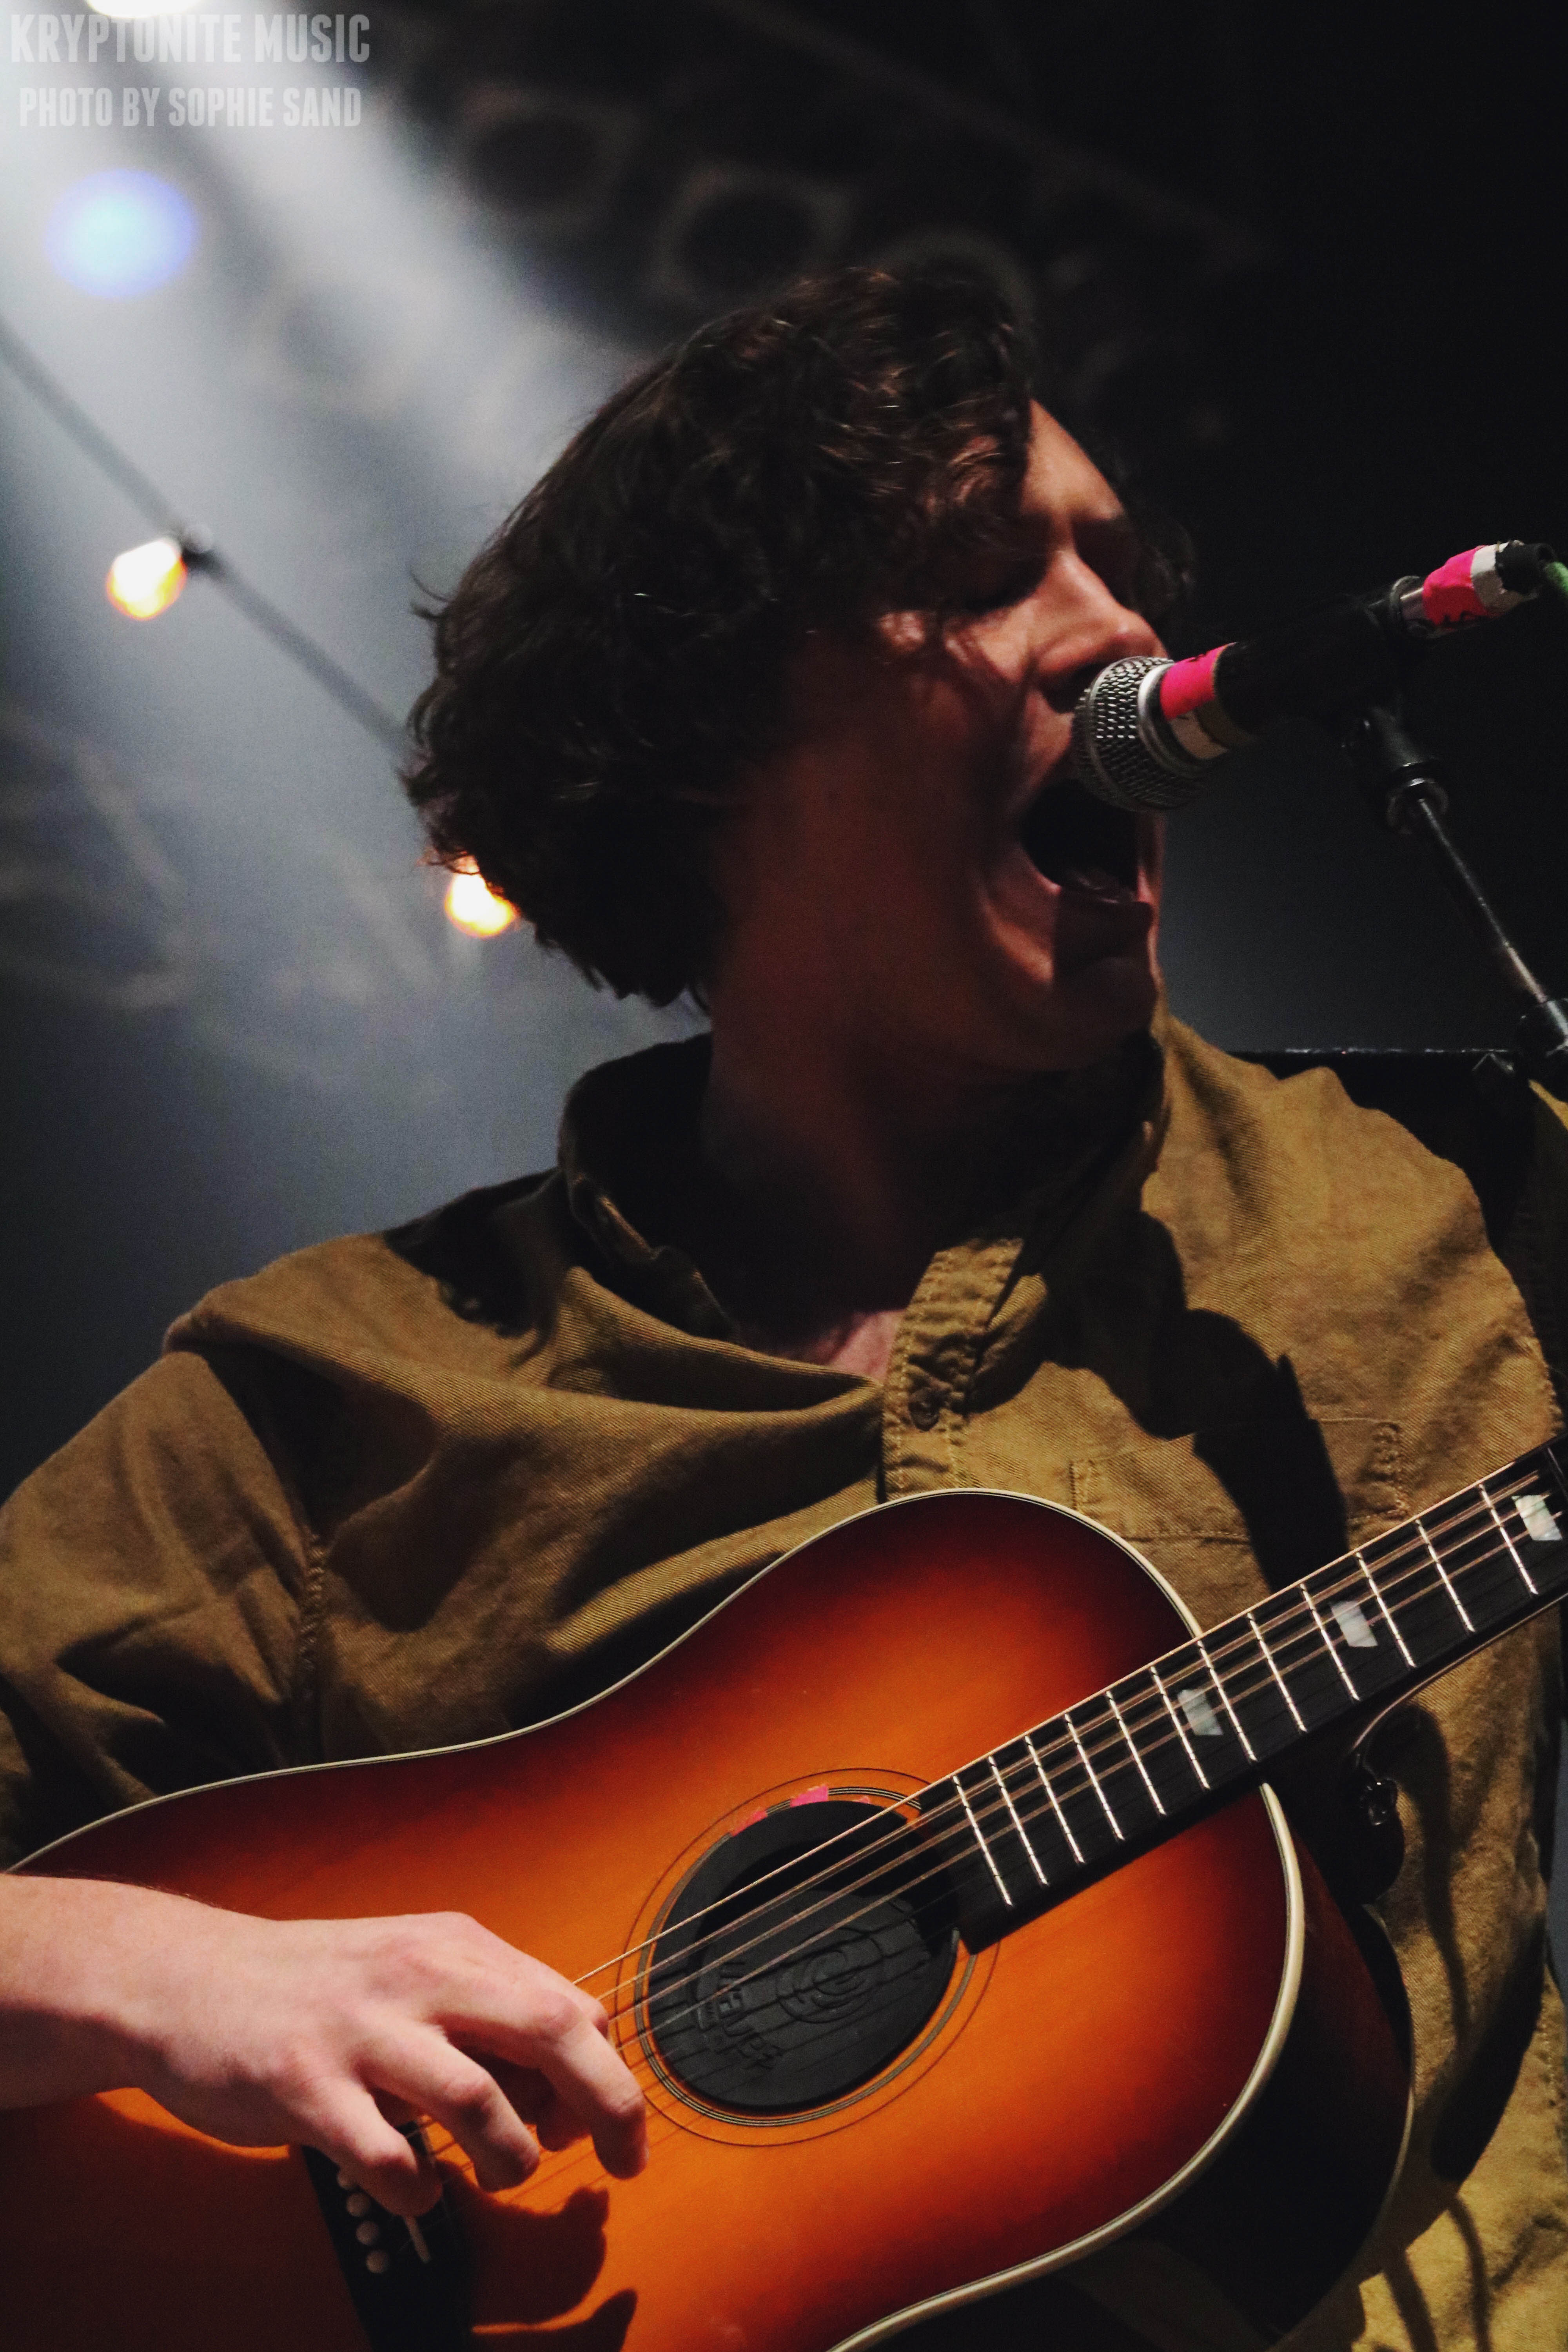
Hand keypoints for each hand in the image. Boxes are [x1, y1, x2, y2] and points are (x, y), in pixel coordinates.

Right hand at [0, 1880, 646, 2214]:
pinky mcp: (306, 2089)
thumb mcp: (412, 1963)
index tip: (601, 2122)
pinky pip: (390, 2158)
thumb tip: (573, 2059)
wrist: (187, 1979)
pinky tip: (416, 2187)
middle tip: (619, 2161)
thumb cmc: (312, 1983)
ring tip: (495, 2173)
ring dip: (508, 2156)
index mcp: (453, 1946)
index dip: (603, 2073)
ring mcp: (362, 2033)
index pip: (569, 2006)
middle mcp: (417, 1977)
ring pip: (480, 2101)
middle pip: (550, 2032)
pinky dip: (420, 2189)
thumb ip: (487, 2002)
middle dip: (605, 2105)